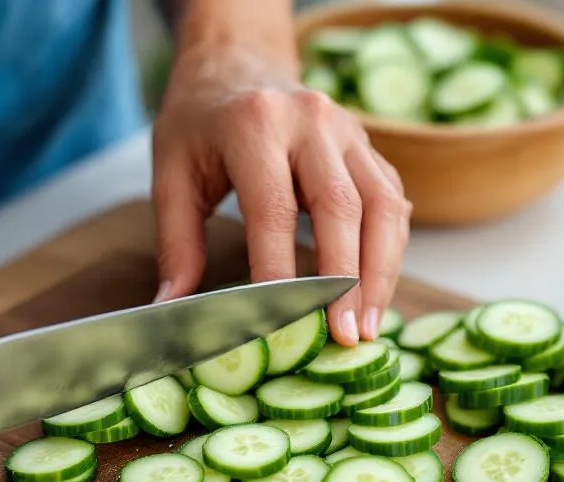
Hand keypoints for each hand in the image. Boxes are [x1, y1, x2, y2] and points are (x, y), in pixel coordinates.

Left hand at [150, 46, 410, 344]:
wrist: (237, 62)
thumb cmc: (200, 124)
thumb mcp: (172, 175)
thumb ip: (175, 245)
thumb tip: (170, 311)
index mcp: (254, 124)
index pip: (274, 208)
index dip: (281, 271)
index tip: (284, 324)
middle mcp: (311, 121)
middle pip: (343, 207)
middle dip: (348, 280)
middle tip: (346, 336)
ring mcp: (349, 131)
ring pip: (384, 205)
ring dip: (382, 272)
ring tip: (369, 326)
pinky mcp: (370, 148)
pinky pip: (392, 203)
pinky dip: (389, 252)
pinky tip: (377, 294)